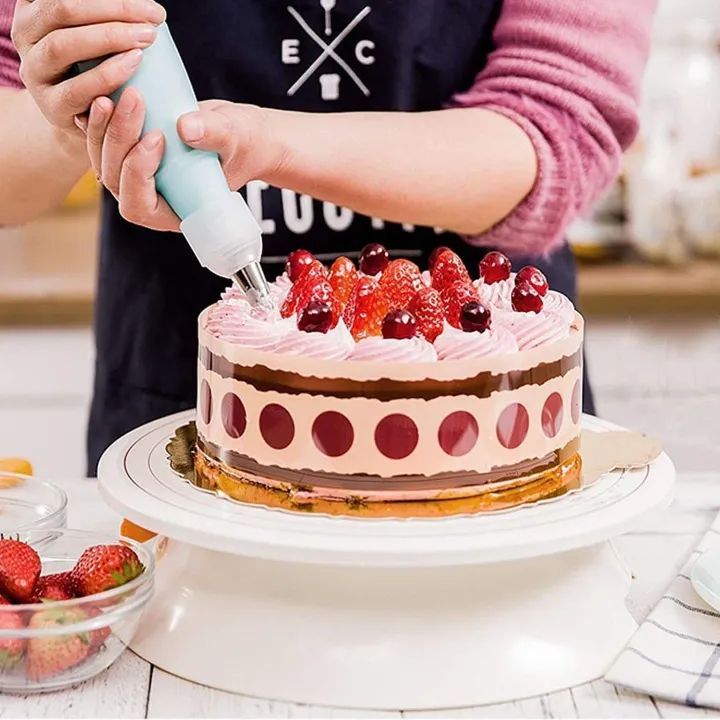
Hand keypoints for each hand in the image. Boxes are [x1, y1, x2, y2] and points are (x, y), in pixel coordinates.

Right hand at [11, 0, 165, 133]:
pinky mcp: (51, 105)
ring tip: (147, 37)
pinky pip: (75, 89)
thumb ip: (104, 15)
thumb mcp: (96, 31)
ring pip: (62, 45)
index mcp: (34, 7)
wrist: (89, 115)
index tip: (145, 0)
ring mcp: (34, 70)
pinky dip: (107, 75)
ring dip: (109, 38)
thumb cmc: (98, 63)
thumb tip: (144, 2)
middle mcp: (25, 33)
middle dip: (114, 9)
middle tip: (153, 17)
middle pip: (62, 9)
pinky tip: (133, 63)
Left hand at [86, 97, 283, 231]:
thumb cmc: (246, 145)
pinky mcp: (129, 152)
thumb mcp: (237, 139)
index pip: (139, 207)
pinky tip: (100, 94)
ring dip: (104, 127)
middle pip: (115, 179)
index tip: (158, 138)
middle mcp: (150, 199)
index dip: (139, 175)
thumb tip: (185, 128)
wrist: (240, 133)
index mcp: (175, 212)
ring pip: (103, 159)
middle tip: (135, 101)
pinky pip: (101, 141)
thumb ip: (214, 134)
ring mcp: (136, 176)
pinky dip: (97, 119)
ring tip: (114, 94)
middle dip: (120, 139)